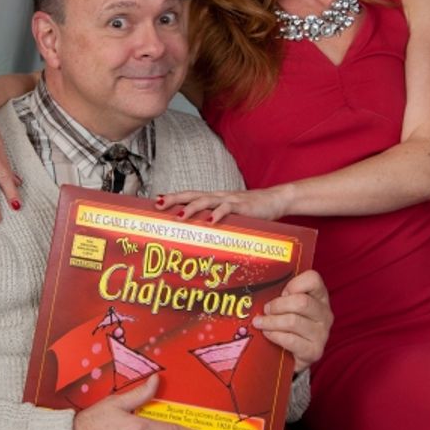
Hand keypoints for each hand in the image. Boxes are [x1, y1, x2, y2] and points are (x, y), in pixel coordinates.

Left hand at [155, 185, 292, 222]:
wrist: (275, 200)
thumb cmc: (250, 210)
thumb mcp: (229, 215)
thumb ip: (215, 221)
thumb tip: (200, 234)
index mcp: (213, 198)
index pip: (188, 195)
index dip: (172, 198)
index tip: (154, 202)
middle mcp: (218, 196)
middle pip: (191, 195)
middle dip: (174, 199)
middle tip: (158, 205)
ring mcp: (229, 200)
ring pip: (206, 200)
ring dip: (191, 208)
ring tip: (179, 216)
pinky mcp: (242, 206)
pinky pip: (227, 209)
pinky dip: (218, 215)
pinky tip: (210, 221)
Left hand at [253, 270, 332, 372]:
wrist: (291, 356)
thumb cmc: (288, 325)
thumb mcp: (287, 305)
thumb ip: (281, 294)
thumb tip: (260, 286)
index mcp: (320, 296)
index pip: (313, 279)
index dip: (293, 284)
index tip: (281, 292)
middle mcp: (324, 314)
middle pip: (301, 302)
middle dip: (277, 305)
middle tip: (266, 310)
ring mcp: (321, 333)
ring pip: (293, 321)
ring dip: (271, 321)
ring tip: (260, 322)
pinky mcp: (314, 351)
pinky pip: (290, 340)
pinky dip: (274, 335)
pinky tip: (267, 334)